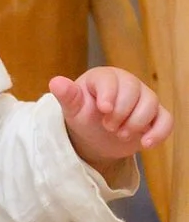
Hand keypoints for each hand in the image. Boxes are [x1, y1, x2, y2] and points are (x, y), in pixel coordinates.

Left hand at [49, 67, 171, 168]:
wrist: (96, 137)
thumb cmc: (83, 117)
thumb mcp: (73, 109)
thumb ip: (67, 97)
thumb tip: (55, 82)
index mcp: (105, 78)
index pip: (112, 80)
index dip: (109, 95)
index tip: (103, 110)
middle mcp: (128, 84)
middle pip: (134, 90)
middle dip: (121, 113)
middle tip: (108, 127)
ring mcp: (144, 99)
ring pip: (151, 104)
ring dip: (135, 123)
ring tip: (120, 134)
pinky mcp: (156, 116)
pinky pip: (166, 120)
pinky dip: (158, 133)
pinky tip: (145, 144)